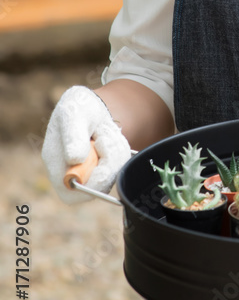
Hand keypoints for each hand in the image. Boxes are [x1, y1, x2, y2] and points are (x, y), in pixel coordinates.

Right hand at [41, 86, 131, 204]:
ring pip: (113, 174)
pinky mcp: (106, 169)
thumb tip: (74, 159)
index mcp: (56, 164)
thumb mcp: (73, 112)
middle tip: (102, 136)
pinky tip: (109, 136)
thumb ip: (73, 135)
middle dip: (108, 159)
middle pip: (98, 187)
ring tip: (103, 131)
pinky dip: (120, 147)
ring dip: (115, 149)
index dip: (89, 184)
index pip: (70, 194)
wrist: (94, 105)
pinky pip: (122, 164)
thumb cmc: (78, 107)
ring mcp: (91, 174)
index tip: (99, 154)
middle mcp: (73, 174)